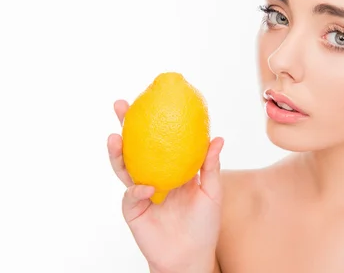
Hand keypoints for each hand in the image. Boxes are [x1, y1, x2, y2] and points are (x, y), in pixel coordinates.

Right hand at [108, 100, 222, 272]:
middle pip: (136, 146)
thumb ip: (211, 166)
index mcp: (172, 167)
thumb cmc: (204, 224)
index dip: (153, 121)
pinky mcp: (133, 210)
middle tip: (120, 105)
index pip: (160, 139)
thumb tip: (217, 137)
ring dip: (117, 152)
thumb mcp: (212, 192)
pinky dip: (136, 190)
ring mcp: (141, 191)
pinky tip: (145, 186)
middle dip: (125, 126)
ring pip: (124, 167)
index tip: (151, 98)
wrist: (191, 256)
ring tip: (114, 136)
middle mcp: (154, 174)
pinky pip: (131, 196)